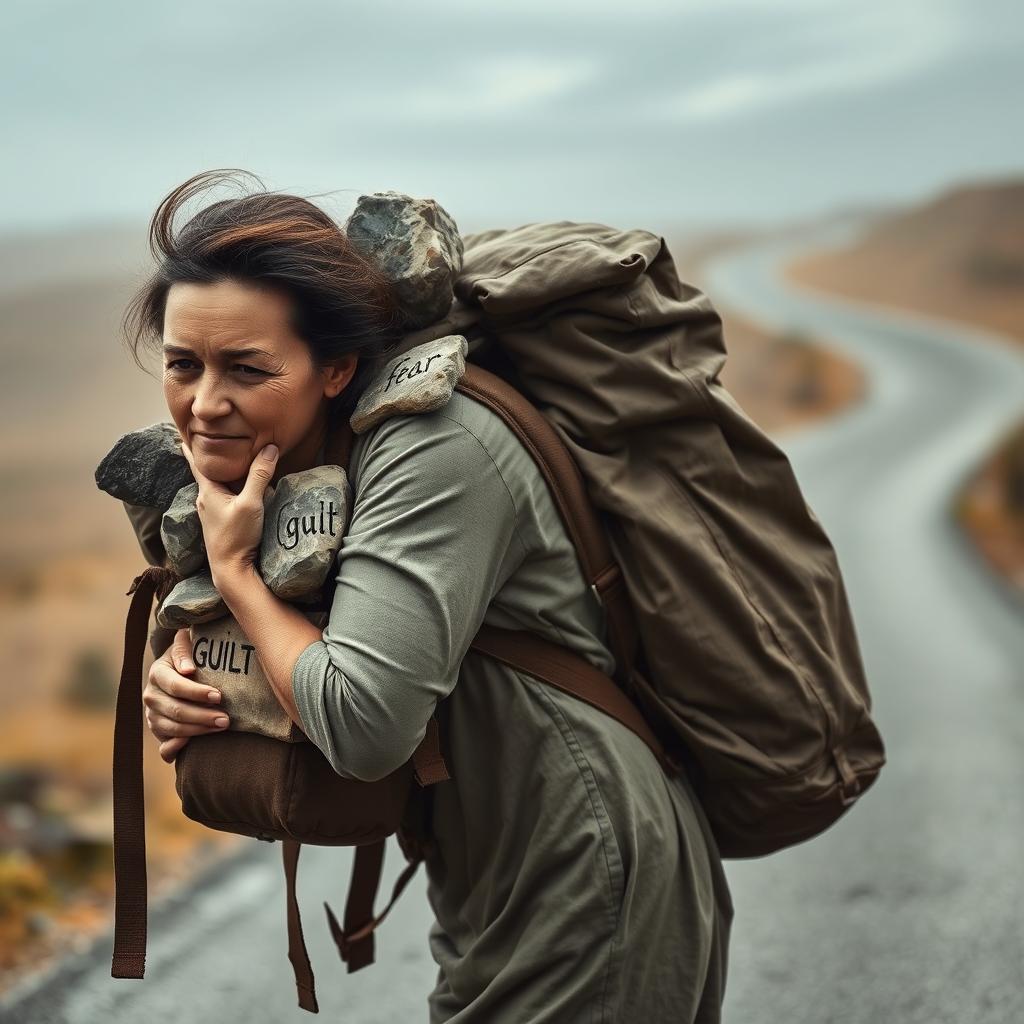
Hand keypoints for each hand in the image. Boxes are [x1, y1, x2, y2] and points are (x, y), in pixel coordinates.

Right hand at [144, 628, 230, 762]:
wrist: (182, 670)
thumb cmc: (191, 655)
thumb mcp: (187, 644)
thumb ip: (184, 650)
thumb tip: (187, 669)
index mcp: (157, 673)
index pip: (175, 686)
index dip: (197, 692)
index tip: (218, 696)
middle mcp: (151, 696)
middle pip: (175, 710)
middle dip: (202, 716)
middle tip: (226, 719)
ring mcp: (153, 716)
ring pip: (172, 729)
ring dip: (198, 730)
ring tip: (221, 726)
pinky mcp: (159, 732)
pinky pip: (163, 748)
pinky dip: (175, 748)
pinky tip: (193, 743)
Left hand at [179, 439, 278, 586]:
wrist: (230, 570)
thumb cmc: (237, 537)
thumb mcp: (251, 503)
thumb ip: (259, 475)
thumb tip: (270, 448)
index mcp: (207, 491)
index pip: (197, 462)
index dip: (192, 448)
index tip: (183, 435)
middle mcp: (205, 500)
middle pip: (207, 472)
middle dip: (210, 459)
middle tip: (210, 443)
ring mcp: (211, 513)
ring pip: (215, 486)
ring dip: (221, 475)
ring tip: (227, 463)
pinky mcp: (219, 523)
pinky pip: (222, 498)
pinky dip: (228, 488)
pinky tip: (237, 490)